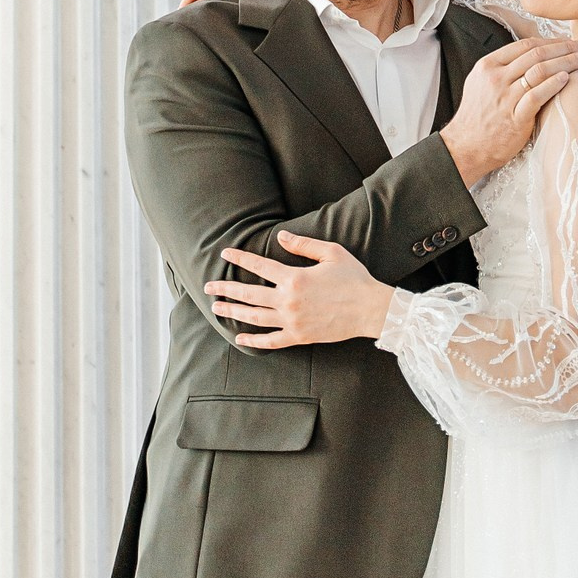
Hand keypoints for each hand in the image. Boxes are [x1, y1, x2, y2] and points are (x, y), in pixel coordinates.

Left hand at [207, 231, 393, 346]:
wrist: (369, 309)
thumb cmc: (353, 277)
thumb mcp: (331, 252)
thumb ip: (302, 244)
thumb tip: (280, 235)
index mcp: (295, 278)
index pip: (260, 267)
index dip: (241, 259)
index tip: (225, 254)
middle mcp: (288, 301)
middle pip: (249, 294)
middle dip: (226, 289)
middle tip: (208, 287)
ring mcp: (292, 322)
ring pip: (255, 318)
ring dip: (233, 312)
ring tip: (216, 308)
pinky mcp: (299, 338)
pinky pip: (271, 341)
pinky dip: (254, 341)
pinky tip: (240, 338)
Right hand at [439, 35, 577, 186]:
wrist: (466, 147)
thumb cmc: (477, 116)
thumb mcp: (481, 83)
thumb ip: (503, 67)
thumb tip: (531, 55)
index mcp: (489, 65)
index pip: (525, 45)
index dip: (551, 41)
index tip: (569, 41)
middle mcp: (497, 78)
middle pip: (537, 54)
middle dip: (565, 47)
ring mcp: (505, 97)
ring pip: (540, 71)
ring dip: (567, 62)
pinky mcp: (515, 117)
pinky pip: (537, 95)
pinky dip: (553, 84)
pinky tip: (567, 78)